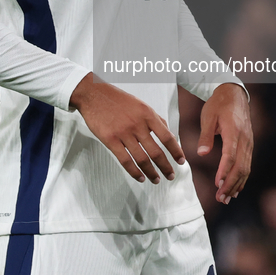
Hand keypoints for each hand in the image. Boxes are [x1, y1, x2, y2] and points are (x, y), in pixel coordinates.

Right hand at [70, 73, 185, 183]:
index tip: (181, 161)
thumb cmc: (118, 99)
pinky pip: (125, 160)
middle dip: (166, 166)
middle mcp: (137, 124)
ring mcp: (123, 133)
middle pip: (156, 151)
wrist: (94, 94)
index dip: (176, 151)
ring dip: (151, 172)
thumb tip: (169, 134)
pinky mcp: (110, 140)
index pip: (167, 137)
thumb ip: (155, 119)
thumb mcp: (141, 104)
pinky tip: (140, 177)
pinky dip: (134, 172)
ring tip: (156, 180)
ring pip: (142, 158)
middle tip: (171, 175)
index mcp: (147, 114)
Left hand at [197, 83, 251, 203]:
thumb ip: (205, 135)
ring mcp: (249, 143)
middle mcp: (245, 139)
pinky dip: (242, 178)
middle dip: (230, 184)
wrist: (234, 94)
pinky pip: (247, 164)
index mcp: (234, 132)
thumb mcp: (208, 116)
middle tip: (221, 198)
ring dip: (236, 185)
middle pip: (240, 167)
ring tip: (226, 198)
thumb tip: (201, 154)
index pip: (230, 156)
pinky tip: (235, 189)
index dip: (224, 172)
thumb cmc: (219, 104)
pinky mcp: (249, 145)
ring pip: (245, 168)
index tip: (217, 184)